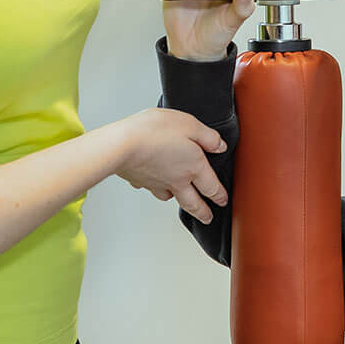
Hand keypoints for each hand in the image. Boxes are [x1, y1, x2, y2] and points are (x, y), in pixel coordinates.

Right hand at [114, 108, 227, 222]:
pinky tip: (151, 181)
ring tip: (180, 200)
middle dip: (203, 212)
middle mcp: (176, 180)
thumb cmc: (154, 132)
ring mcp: (157, 183)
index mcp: (193, 167)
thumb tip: (220, 146)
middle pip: (193, 203)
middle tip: (207, 218)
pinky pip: (149, 188)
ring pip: (170, 197)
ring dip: (178, 200)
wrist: (121, 145)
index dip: (220, 196)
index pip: (212, 187)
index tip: (223, 201)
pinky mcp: (139, 181)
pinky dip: (152, 187)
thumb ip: (208, 137)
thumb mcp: (190, 125)